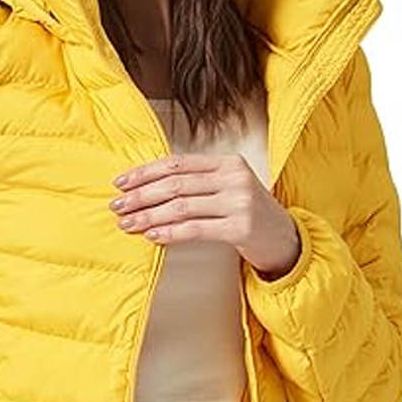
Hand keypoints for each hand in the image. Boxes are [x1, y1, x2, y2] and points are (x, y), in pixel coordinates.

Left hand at [109, 153, 300, 279]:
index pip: (177, 163)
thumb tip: (146, 189)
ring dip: (149, 216)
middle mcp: (234, 178)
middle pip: (176, 184)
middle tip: (117, 206)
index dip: (145, 172)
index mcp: (227, 163)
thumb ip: (195, 183)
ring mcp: (239, 202)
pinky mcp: (241, 228)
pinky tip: (151, 236)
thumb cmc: (246, 213)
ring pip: (182, 207)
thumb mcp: (225, 189)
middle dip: (141, 195)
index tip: (121, 183)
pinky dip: (170, 232)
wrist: (284, 238)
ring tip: (127, 224)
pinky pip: (195, 229)